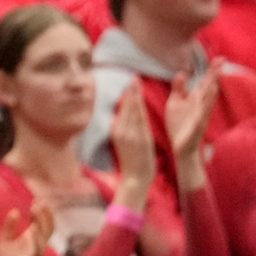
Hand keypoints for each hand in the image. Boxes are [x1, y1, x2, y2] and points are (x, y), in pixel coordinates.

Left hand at [0, 203, 52, 255]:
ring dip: (41, 224)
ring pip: (43, 238)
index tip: (37, 200)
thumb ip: (10, 227)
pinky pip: (36, 252)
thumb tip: (15, 210)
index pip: (41, 224)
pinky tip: (32, 232)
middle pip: (47, 229)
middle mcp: (36, 247)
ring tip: (35, 209)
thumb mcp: (6, 241)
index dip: (41, 213)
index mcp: (32, 241)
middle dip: (45, 215)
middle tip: (39, 202)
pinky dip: (35, 242)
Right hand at [112, 81, 155, 195]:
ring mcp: (129, 134)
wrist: (135, 178)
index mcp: (117, 131)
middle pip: (127, 107)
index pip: (123, 110)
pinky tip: (139, 98)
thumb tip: (122, 119)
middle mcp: (121, 131)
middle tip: (133, 76)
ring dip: (134, 95)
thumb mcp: (123, 144)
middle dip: (130, 92)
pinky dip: (137, 107)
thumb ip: (124, 130)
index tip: (129, 84)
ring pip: (132, 110)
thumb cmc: (132, 162)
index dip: (126, 96)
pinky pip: (138, 118)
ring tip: (136, 82)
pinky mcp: (137, 138)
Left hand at [166, 61, 220, 186]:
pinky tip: (206, 102)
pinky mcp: (196, 127)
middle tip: (222, 61)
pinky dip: (204, 109)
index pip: (205, 82)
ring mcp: (200, 116)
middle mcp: (200, 106)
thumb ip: (179, 88)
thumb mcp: (176, 102)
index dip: (212, 71)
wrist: (179, 146)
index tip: (219, 58)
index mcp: (195, 99)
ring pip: (208, 101)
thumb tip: (183, 72)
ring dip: (212, 90)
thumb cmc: (179, 124)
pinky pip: (201, 117)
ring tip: (216, 78)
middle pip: (209, 88)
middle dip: (215, 75)